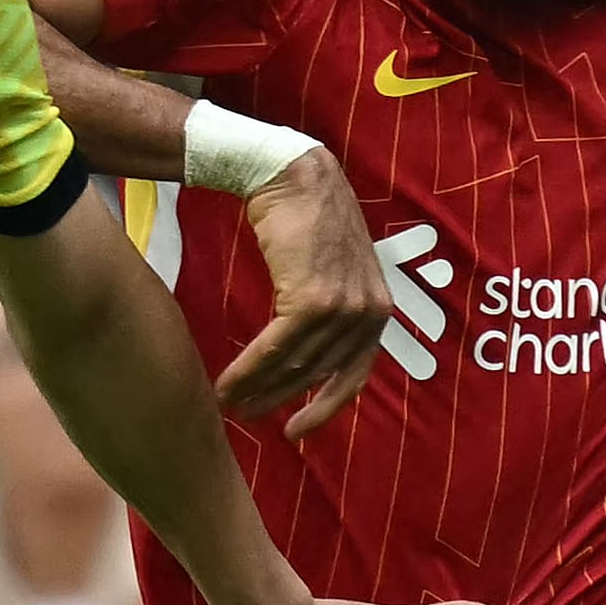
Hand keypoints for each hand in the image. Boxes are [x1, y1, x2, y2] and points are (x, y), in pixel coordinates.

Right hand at [212, 150, 400, 435]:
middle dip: (280, 400)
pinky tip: (227, 383)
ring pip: (292, 365)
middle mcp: (368, 313)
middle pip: (317, 374)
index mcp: (378, 310)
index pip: (354, 374)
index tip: (298, 430)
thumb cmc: (306, 218)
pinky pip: (274, 348)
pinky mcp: (311, 300)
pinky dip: (247, 370)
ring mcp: (343, 308)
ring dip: (256, 389)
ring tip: (230, 402)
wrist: (292, 174)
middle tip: (249, 415)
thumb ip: (329, 311)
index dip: (325, 407)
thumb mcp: (334, 270)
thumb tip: (302, 356)